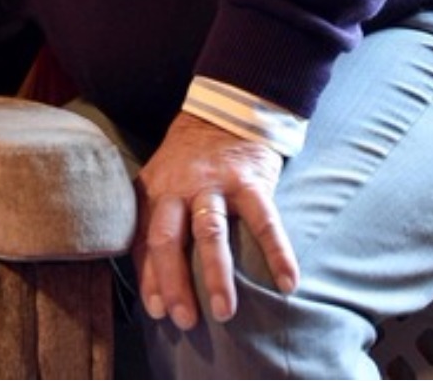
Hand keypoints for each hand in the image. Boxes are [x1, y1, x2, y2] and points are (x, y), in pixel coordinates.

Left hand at [132, 107, 298, 329]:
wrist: (225, 112)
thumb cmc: (190, 160)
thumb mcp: (162, 183)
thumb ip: (156, 223)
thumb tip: (151, 282)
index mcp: (154, 192)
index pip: (145, 241)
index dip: (149, 277)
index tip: (157, 311)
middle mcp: (179, 188)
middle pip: (168, 238)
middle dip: (173, 282)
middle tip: (184, 320)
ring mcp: (214, 184)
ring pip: (211, 232)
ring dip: (216, 275)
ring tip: (224, 312)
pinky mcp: (250, 181)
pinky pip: (264, 220)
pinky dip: (277, 253)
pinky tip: (287, 283)